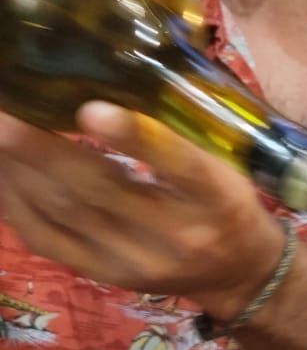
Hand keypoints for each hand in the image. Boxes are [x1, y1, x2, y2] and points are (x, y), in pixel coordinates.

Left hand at [0, 104, 287, 320]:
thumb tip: (111, 74)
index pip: (178, 167)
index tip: (90, 107)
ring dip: (19, 169)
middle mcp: (175, 233)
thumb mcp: (224, 163)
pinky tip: (1, 170)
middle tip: (6, 111)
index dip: (134, 138)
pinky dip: (14, 201)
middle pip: (100, 191)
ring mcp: (133, 261)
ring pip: (63, 212)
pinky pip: (46, 238)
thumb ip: (176, 131)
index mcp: (215, 196)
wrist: (239, 273)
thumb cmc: (228, 200)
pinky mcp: (103, 274)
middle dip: (43, 149)